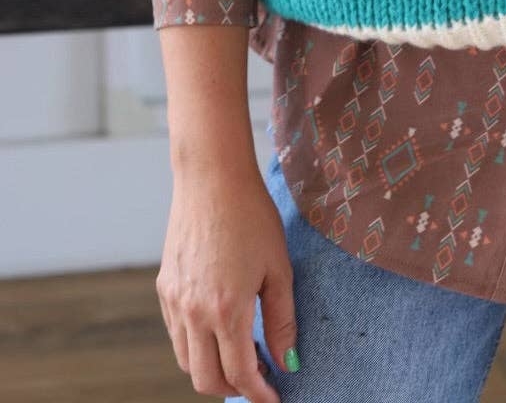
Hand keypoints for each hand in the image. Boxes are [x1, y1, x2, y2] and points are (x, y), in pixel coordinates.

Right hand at [155, 158, 297, 400]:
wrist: (212, 178)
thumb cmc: (252, 217)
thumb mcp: (278, 268)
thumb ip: (282, 320)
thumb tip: (288, 362)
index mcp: (226, 310)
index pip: (240, 374)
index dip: (259, 394)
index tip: (275, 399)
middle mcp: (193, 313)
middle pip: (206, 379)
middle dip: (234, 390)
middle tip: (260, 379)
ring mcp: (174, 301)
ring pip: (186, 361)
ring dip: (212, 370)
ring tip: (242, 355)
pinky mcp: (164, 288)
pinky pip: (176, 334)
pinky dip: (196, 346)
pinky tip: (219, 329)